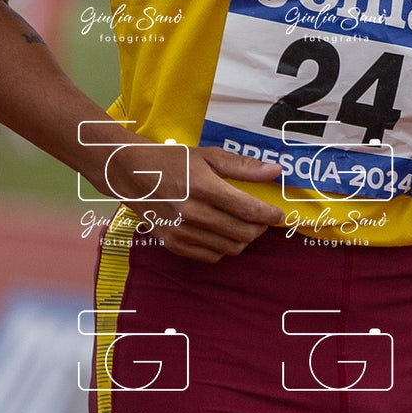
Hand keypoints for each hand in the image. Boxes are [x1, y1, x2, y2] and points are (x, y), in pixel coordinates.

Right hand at [93, 135, 283, 262]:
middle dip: (259, 228)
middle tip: (261, 219)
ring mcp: (182, 232)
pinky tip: (221, 233)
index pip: (248, 210)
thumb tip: (275, 171)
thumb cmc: (172, 162)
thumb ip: (242, 166)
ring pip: (230, 248)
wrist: (132, 176)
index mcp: (204, 187)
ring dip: (243, 239)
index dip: (269, 215)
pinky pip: (211, 256)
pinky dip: (223, 248)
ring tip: (243, 225)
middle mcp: (193, 213)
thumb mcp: (207, 156)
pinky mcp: (173, 244)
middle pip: (242, 233)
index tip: (279, 214)